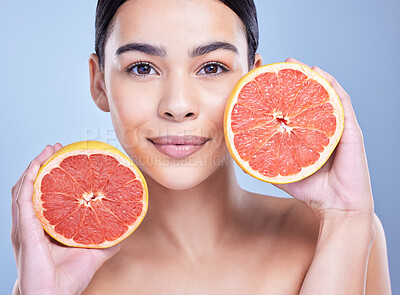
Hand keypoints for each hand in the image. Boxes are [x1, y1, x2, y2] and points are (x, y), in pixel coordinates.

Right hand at [11, 144, 119, 294]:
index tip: (65, 160)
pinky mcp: (24, 230)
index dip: (52, 176)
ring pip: (24, 188)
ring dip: (34, 166)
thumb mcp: (92, 254)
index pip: (46, 195)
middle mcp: (32, 224)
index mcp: (46, 227)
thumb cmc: (67, 279)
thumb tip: (123, 232)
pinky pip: (23, 199)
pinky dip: (28, 180)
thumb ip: (106, 241)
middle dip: (42, 164)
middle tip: (55, 148)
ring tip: (47, 150)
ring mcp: (25, 226)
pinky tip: (36, 167)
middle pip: (33, 186)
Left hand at [274, 58, 373, 219]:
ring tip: (296, 63)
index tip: (267, 77)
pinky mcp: (350, 131)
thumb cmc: (311, 190)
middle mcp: (323, 126)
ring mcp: (338, 126)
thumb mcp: (280, 172)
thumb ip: (263, 162)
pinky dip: (331, 87)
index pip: (296, 106)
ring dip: (312, 75)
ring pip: (325, 94)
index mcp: (308, 133)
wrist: (336, 207)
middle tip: (281, 63)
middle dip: (296, 76)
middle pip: (310, 95)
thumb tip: (240, 155)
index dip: (284, 91)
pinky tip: (320, 75)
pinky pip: (342, 104)